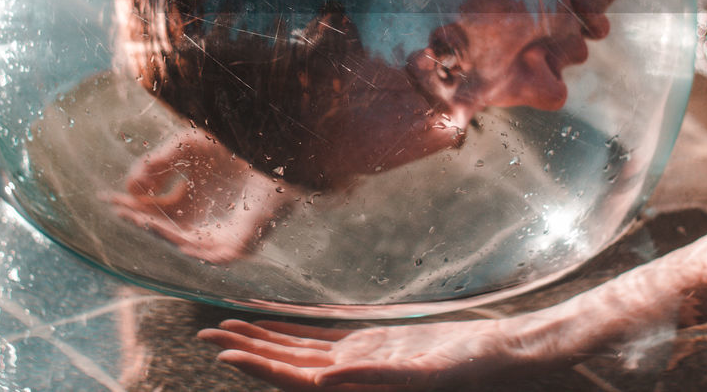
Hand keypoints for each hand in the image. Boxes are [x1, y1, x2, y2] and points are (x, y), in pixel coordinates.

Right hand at [101, 128, 288, 263]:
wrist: (274, 149)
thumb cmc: (233, 146)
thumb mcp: (185, 147)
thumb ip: (155, 162)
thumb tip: (130, 189)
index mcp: (187, 204)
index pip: (150, 212)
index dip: (129, 206)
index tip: (106, 199)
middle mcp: (199, 223)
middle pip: (162, 229)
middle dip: (139, 221)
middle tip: (120, 210)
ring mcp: (219, 236)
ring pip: (183, 244)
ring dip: (163, 234)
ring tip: (143, 219)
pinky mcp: (240, 245)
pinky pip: (215, 257)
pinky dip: (197, 251)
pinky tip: (181, 240)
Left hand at [199, 316, 531, 390]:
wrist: (501, 357)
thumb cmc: (470, 368)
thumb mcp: (423, 371)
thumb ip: (375, 376)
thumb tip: (324, 379)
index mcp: (358, 384)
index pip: (294, 377)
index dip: (257, 366)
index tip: (221, 352)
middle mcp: (351, 376)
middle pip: (286, 364)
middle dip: (246, 350)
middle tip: (204, 333)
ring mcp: (360, 360)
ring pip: (299, 350)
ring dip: (263, 339)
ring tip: (226, 326)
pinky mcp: (372, 345)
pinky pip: (322, 338)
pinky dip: (295, 330)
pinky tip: (275, 322)